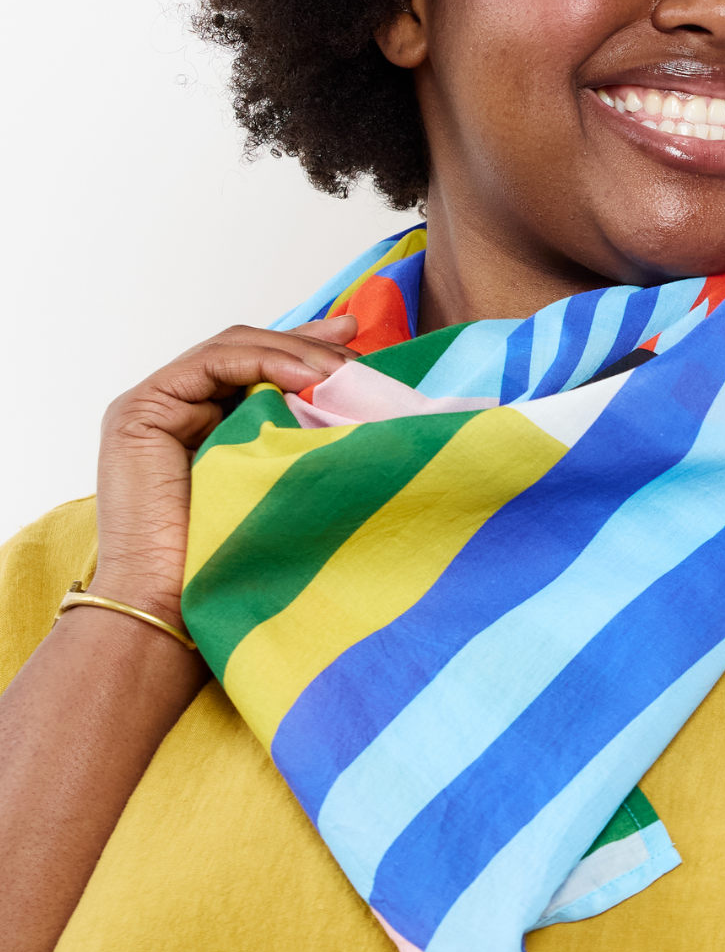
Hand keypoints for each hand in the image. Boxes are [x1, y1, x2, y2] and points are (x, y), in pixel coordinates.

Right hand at [91, 317, 358, 626]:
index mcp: (202, 423)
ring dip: (292, 351)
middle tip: (356, 348)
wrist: (174, 611)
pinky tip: (304, 376)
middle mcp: (175, 409)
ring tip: (338, 369)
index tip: (356, 341)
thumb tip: (349, 405)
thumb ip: (293, 439)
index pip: (257, 367)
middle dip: (306, 342)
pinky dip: (262, 362)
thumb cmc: (230, 564)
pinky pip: (210, 364)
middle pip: (246, 351)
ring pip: (231, 350)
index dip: (305, 347)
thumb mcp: (277, 483)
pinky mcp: (140, 411)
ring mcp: (153, 407)